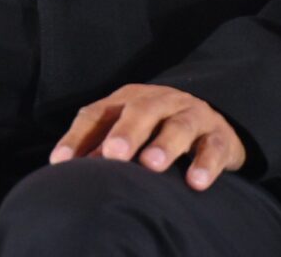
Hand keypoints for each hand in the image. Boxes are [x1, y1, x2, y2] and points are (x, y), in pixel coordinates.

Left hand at [48, 84, 247, 190]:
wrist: (215, 124)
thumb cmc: (158, 131)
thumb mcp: (129, 132)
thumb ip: (101, 147)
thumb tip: (67, 171)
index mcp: (130, 99)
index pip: (98, 113)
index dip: (79, 136)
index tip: (61, 162)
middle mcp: (161, 101)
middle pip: (142, 110)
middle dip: (127, 132)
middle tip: (114, 154)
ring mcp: (193, 115)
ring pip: (180, 125)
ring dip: (165, 144)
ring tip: (151, 165)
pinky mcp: (220, 136)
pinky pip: (214, 147)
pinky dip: (205, 164)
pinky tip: (195, 182)